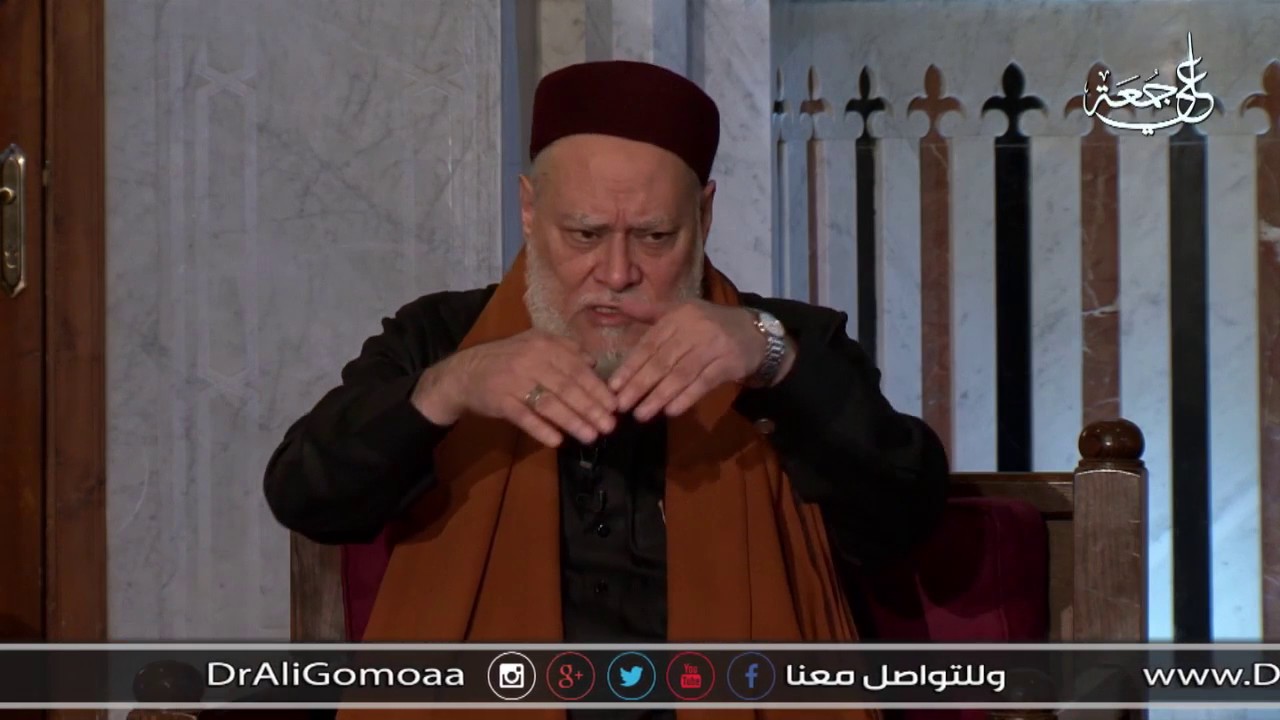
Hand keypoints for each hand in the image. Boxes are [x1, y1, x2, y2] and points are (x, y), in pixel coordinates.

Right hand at [412, 330, 616, 446]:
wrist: (465, 372)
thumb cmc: (507, 360)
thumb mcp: (535, 344)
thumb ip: (566, 350)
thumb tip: (594, 361)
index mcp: (544, 344)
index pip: (577, 368)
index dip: (597, 389)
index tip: (615, 407)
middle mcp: (530, 359)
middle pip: (567, 387)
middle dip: (591, 408)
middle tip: (609, 426)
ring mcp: (514, 380)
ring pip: (549, 403)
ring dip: (572, 421)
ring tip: (591, 436)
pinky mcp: (499, 400)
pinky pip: (524, 416)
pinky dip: (541, 429)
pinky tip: (557, 441)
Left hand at [608, 301, 770, 421]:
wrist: (753, 332)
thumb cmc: (709, 324)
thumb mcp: (681, 312)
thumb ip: (649, 313)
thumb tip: (618, 304)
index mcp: (678, 316)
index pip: (649, 344)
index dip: (631, 366)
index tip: (613, 387)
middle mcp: (694, 329)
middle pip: (662, 361)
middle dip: (639, 385)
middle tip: (621, 405)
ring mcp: (713, 346)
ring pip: (680, 375)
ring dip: (659, 396)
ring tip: (640, 414)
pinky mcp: (728, 363)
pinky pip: (703, 383)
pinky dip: (686, 398)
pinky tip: (670, 411)